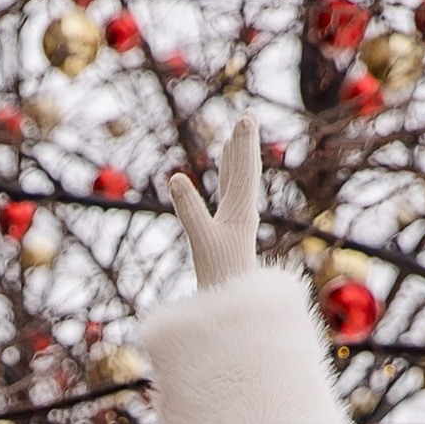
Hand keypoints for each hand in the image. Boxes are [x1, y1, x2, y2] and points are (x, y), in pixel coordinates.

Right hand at [165, 108, 261, 293]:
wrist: (232, 307)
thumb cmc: (219, 275)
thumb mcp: (201, 240)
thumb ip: (189, 209)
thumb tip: (175, 177)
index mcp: (241, 212)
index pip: (243, 171)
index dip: (243, 145)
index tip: (245, 119)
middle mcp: (243, 212)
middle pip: (245, 170)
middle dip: (245, 144)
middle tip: (248, 116)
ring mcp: (237, 220)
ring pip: (238, 181)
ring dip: (236, 158)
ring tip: (236, 136)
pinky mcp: (229, 229)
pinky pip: (229, 194)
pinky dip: (227, 177)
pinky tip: (225, 170)